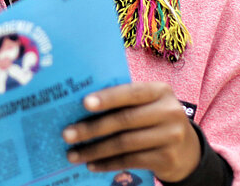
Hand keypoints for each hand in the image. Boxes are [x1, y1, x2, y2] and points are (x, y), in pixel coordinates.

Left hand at [62, 82, 200, 182]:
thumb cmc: (153, 117)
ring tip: (73, 154)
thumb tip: (80, 104)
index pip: (130, 92)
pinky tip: (92, 164)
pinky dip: (108, 163)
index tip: (83, 103)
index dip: (107, 98)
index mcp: (160, 90)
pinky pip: (131, 161)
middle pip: (124, 120)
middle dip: (91, 128)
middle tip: (67, 134)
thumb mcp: (147, 103)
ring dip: (95, 150)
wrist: (187, 150)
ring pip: (124, 144)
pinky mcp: (168, 159)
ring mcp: (171, 136)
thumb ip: (123, 100)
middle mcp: (169, 111)